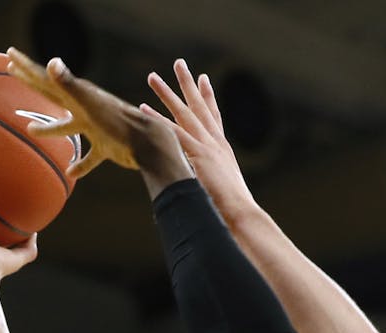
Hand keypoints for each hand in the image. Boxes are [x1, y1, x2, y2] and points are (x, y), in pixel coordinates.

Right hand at [5, 47, 188, 183]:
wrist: (149, 142)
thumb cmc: (119, 121)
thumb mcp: (89, 102)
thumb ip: (68, 83)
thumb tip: (50, 63)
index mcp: (78, 96)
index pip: (46, 79)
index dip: (27, 68)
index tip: (9, 55)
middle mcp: (85, 110)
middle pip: (53, 96)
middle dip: (33, 83)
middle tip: (14, 72)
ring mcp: (96, 128)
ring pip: (68, 128)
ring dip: (49, 129)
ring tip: (31, 130)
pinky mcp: (107, 148)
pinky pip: (90, 158)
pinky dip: (82, 165)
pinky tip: (72, 172)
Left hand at [143, 60, 256, 219]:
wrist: (242, 214)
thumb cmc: (233, 210)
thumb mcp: (222, 190)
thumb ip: (211, 181)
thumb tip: (204, 186)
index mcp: (223, 150)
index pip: (214, 117)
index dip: (208, 97)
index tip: (203, 80)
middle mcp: (216, 143)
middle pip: (200, 107)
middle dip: (189, 84)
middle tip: (180, 64)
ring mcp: (207, 147)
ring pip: (183, 113)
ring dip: (166, 94)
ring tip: (152, 77)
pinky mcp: (198, 155)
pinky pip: (173, 133)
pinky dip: (158, 121)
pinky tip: (143, 109)